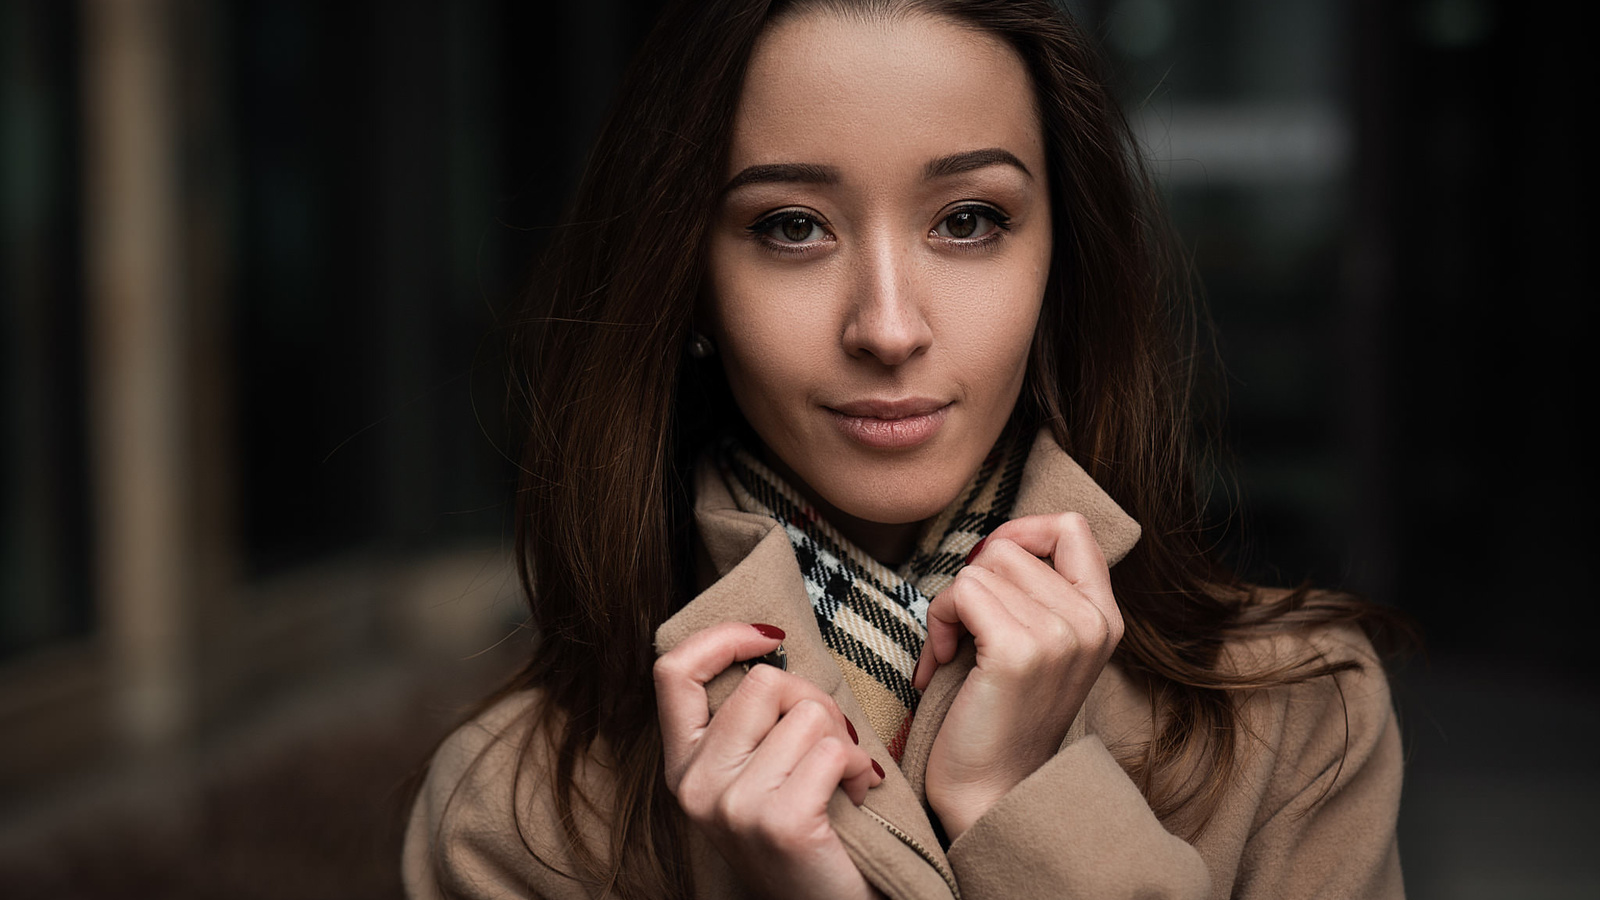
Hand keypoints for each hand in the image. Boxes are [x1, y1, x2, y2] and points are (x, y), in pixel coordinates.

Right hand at [655, 622, 884, 899]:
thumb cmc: (802, 837)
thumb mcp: (754, 776)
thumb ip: (748, 722)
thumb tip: (772, 645)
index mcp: (684, 766)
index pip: (673, 672)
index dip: (721, 638)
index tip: (768, 638)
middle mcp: (696, 785)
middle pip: (764, 682)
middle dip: (814, 699)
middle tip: (832, 741)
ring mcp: (733, 805)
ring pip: (807, 713)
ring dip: (844, 739)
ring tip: (844, 777)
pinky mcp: (779, 822)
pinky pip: (835, 751)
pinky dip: (860, 767)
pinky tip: (858, 793)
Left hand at [912, 512, 1122, 839]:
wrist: (992, 793)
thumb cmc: (1000, 716)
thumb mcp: (1039, 644)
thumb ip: (1037, 592)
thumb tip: (996, 542)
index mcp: (1104, 617)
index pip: (1071, 528)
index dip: (1019, 532)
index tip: (989, 570)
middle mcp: (1092, 623)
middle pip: (1009, 547)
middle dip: (972, 584)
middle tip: (966, 636)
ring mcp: (1061, 636)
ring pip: (980, 568)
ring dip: (951, 607)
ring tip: (957, 653)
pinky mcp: (1020, 652)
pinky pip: (963, 593)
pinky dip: (939, 622)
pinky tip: (944, 661)